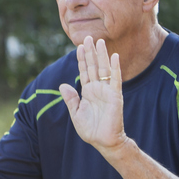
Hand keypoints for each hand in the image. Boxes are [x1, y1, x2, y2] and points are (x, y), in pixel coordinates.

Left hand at [60, 36, 124, 151]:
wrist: (103, 141)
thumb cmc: (91, 129)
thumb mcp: (76, 113)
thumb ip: (70, 99)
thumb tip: (63, 85)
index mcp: (88, 91)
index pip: (84, 71)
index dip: (81, 59)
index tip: (78, 46)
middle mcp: (98, 88)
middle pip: (94, 66)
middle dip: (90, 52)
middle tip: (88, 37)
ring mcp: (107, 91)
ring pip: (104, 69)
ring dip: (101, 55)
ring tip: (99, 42)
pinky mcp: (115, 96)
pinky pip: (115, 79)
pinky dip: (115, 68)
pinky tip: (113, 57)